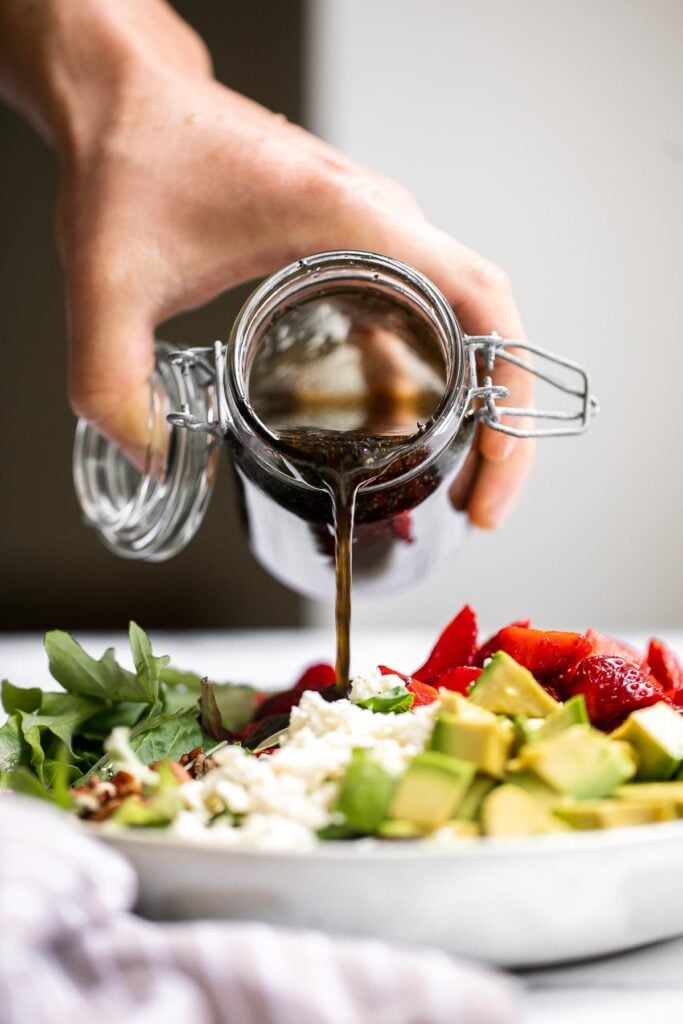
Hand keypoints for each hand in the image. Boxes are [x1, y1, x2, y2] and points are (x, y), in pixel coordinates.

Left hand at [3, 0, 533, 528]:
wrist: (125, 101)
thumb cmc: (133, 155)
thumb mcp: (107, 281)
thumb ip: (112, 383)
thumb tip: (160, 462)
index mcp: (350, 220)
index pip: (480, 300)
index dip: (508, 392)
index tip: (494, 465)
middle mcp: (383, 226)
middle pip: (488, 332)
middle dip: (497, 428)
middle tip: (473, 507)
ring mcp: (375, 239)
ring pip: (460, 333)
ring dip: (468, 413)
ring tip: (447, 490)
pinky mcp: (353, 253)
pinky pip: (415, 323)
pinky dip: (424, 386)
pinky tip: (395, 438)